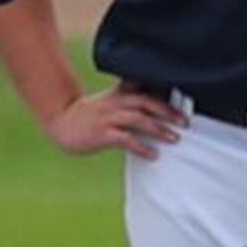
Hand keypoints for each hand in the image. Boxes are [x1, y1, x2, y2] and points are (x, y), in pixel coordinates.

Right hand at [42, 85, 182, 159]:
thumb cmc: (89, 114)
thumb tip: (154, 102)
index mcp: (119, 95)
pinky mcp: (101, 134)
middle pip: (146, 102)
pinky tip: (153, 154)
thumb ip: (129, 99)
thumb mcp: (109, 101)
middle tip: (185, 122)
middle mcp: (115, 103)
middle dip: (167, 111)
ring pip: (138, 119)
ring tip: (175, 138)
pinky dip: (141, 147)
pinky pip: (125, 139)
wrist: (61, 120)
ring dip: (158, 129)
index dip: (166, 98)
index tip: (184, 105)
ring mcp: (108, 118)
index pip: (146, 92)